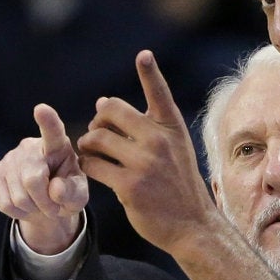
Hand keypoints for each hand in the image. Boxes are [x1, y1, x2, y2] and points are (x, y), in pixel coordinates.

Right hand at [0, 103, 87, 253]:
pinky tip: (27, 206)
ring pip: (19, 196)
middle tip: (55, 209)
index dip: (47, 121)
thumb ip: (72, 192)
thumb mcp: (79, 195)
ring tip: (42, 205)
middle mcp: (31, 146)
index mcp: (58, 145)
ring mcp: (10, 157)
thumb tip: (55, 189)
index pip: (52, 131)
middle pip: (33, 180)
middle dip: (45, 203)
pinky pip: (5, 203)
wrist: (46, 203)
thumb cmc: (67, 193)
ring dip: (33, 209)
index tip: (41, 109)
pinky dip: (19, 213)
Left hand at [77, 50, 218, 250]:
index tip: (143, 55)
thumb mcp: (173, 150)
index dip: (150, 72)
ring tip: (90, 154)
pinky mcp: (129, 185)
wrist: (192, 224)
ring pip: (96, 138)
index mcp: (172, 128)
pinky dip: (86, 166)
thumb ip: (143, 127)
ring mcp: (145, 162)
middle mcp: (159, 140)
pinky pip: (93, 165)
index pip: (159, 93)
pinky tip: (91, 170)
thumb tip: (101, 101)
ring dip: (86, 145)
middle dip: (97, 120)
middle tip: (96, 135)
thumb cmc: (178, 184)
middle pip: (111, 110)